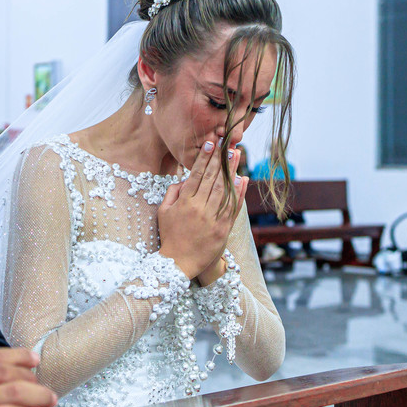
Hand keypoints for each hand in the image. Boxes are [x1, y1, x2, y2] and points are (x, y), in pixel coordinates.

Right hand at [156, 139, 248, 279]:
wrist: (178, 263)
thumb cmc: (169, 236)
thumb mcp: (163, 213)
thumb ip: (172, 193)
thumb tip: (183, 179)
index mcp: (184, 203)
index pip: (196, 175)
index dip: (204, 158)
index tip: (210, 144)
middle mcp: (200, 208)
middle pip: (212, 179)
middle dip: (220, 159)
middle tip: (227, 143)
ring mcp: (213, 219)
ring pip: (224, 190)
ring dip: (231, 170)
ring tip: (236, 154)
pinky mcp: (223, 229)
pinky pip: (233, 207)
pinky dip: (239, 193)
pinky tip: (243, 179)